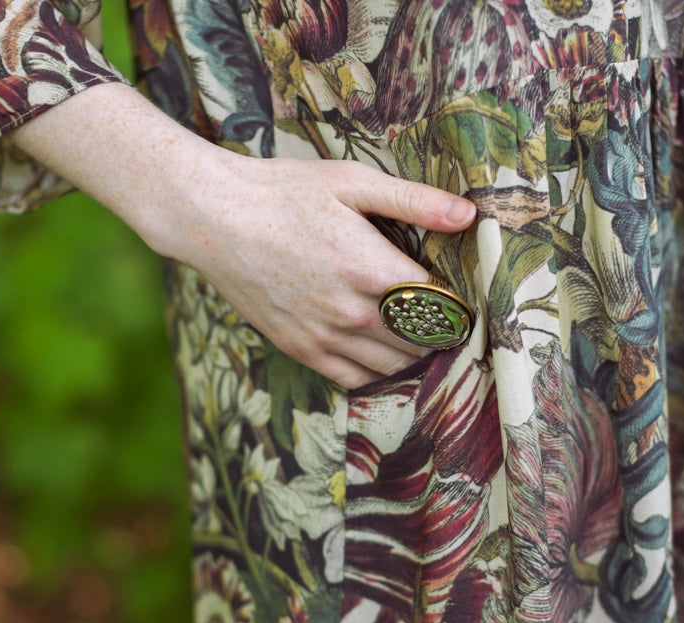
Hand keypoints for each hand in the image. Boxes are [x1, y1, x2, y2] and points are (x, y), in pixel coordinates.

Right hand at [145, 152, 475, 388]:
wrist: (214, 217)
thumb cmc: (284, 192)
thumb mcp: (352, 182)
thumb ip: (415, 201)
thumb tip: (469, 215)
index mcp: (372, 269)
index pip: (442, 304)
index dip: (458, 300)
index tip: (462, 292)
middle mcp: (352, 312)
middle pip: (422, 341)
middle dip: (440, 330)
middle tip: (445, 314)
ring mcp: (325, 336)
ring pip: (393, 365)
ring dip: (411, 352)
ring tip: (415, 330)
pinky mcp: (300, 348)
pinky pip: (354, 378)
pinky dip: (375, 370)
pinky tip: (378, 347)